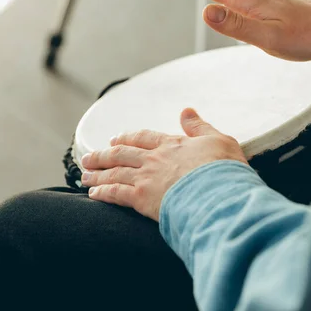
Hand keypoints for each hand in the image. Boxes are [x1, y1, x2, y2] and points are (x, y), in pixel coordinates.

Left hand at [80, 108, 246, 220]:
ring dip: (98, 173)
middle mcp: (154, 159)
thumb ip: (199, 126)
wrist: (219, 194)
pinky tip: (93, 194)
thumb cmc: (224, 170)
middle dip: (103, 155)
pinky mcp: (141, 199)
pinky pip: (115, 193)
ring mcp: (145, 178)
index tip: (115, 139)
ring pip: (114, 172)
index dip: (127, 138)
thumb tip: (187, 111)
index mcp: (172, 144)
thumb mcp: (218, 140)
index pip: (144, 138)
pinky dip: (102, 192)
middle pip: (121, 154)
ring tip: (85, 174)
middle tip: (89, 157)